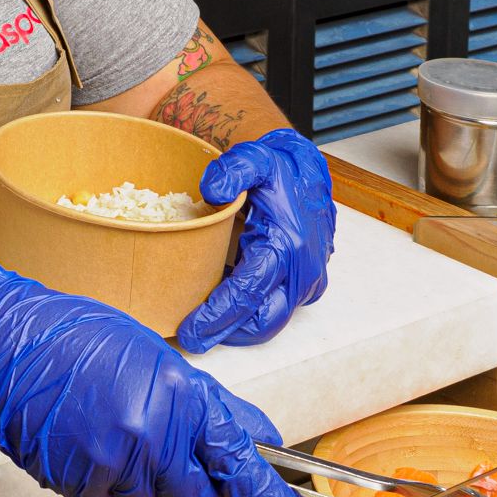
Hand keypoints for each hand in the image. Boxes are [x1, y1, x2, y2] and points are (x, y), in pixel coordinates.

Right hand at [0, 256, 310, 496]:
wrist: (8, 348)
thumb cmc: (81, 340)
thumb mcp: (159, 360)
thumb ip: (210, 406)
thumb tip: (257, 438)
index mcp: (179, 398)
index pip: (239, 462)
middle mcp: (150, 436)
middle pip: (196, 495)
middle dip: (190, 477)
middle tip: (162, 438)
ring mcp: (112, 464)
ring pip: (151, 496)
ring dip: (141, 471)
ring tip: (110, 422)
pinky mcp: (79, 484)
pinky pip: (109, 496)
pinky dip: (104, 474)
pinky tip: (85, 435)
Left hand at [178, 128, 334, 352]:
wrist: (308, 172)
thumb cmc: (277, 170)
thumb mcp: (253, 158)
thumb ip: (231, 170)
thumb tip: (210, 192)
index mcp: (287, 244)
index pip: (248, 291)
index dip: (217, 314)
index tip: (188, 329)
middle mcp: (302, 270)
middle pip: (261, 320)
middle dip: (225, 333)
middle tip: (189, 337)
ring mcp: (308, 282)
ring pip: (270, 321)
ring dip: (237, 327)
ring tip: (201, 326)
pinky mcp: (307, 286)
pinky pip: (276, 309)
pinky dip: (250, 313)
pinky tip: (222, 305)